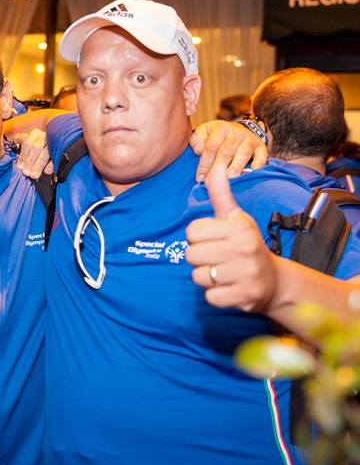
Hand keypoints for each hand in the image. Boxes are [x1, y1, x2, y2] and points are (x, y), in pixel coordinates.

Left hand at [11, 128, 51, 179]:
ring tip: (34, 175)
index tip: (20, 166)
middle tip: (26, 173)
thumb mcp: (23, 141)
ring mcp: (53, 143)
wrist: (49, 143)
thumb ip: (19, 143)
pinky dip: (51, 165)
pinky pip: (56, 158)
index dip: (23, 156)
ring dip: (39, 165)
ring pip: (46, 153)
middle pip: (37, 148)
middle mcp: (44, 137)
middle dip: (30, 161)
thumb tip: (17, 152)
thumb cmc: (31, 145)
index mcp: (34, 134)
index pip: (27, 143)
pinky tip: (47, 172)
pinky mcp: (59, 150)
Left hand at [186, 164, 277, 311]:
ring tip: (225, 273)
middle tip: (220, 259)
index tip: (215, 240)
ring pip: (198, 277)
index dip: (199, 237)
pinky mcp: (245, 296)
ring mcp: (246, 273)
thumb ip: (221, 194)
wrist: (274, 281)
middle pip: (191, 254)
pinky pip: (210, 297)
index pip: (191, 231)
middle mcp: (243, 248)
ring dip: (208, 278)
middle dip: (201, 259)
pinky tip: (230, 288)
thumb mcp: (235, 218)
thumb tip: (216, 167)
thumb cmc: (246, 244)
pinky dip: (216, 295)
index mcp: (238, 226)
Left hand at [190, 119, 267, 181]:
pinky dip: (259, 164)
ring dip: (237, 166)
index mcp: (219, 129)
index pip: (211, 147)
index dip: (205, 163)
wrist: (239, 130)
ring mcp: (250, 139)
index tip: (200, 178)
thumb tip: (198, 151)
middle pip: (226, 152)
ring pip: (243, 153)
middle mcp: (236, 132)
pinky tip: (253, 172)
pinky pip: (262, 156)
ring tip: (231, 178)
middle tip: (213, 182)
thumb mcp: (203, 133)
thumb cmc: (216, 137)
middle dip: (218, 168)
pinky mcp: (261, 147)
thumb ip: (196, 140)